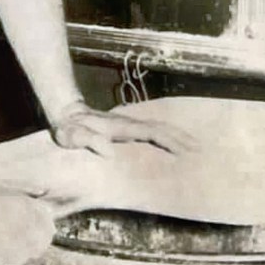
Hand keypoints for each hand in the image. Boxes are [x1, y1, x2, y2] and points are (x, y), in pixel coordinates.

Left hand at [52, 101, 196, 157]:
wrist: (66, 111)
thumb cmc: (69, 128)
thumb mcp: (74, 136)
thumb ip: (90, 141)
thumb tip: (110, 153)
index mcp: (121, 127)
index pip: (151, 133)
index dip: (168, 141)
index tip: (183, 150)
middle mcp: (129, 123)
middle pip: (160, 127)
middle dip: (179, 137)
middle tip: (199, 149)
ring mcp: (128, 123)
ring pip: (158, 127)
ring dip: (176, 135)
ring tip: (193, 145)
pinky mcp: (126, 126)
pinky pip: (151, 130)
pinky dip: (166, 134)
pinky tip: (171, 140)